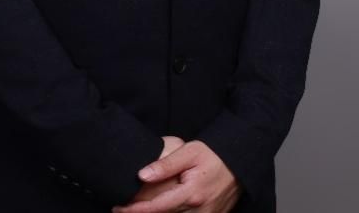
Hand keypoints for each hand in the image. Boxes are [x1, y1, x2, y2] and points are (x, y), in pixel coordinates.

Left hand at [112, 140, 240, 212]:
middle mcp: (198, 211)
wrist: (239, 162)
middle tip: (122, 209)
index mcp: (191, 194)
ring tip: (138, 210)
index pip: (156, 208)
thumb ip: (165, 165)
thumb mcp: (189, 152)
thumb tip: (141, 175)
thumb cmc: (213, 154)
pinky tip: (162, 209)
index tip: (119, 209)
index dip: (135, 210)